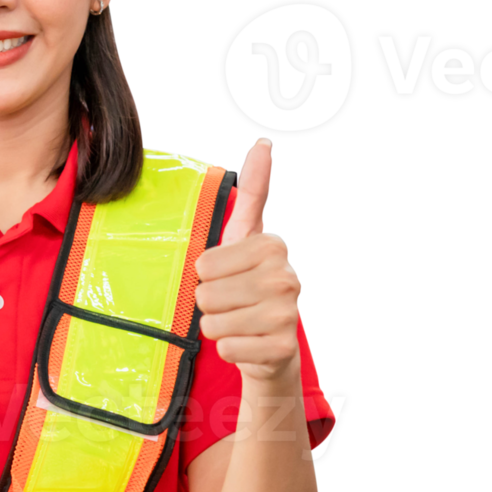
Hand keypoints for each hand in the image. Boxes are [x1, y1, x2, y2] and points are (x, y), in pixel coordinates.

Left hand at [194, 138, 302, 381]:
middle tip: (232, 304)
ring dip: (218, 326)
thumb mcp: (246, 235)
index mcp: (274, 246)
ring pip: (213, 323)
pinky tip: (247, 342)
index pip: (204, 264)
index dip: (207, 274)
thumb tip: (264, 142)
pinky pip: (226, 348)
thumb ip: (255, 190)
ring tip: (238, 322)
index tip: (229, 275)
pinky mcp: (280, 350)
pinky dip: (229, 349)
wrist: (270, 343)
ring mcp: (287, 315)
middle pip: (206, 294)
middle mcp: (287, 278)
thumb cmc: (248, 283)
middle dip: (210, 303)